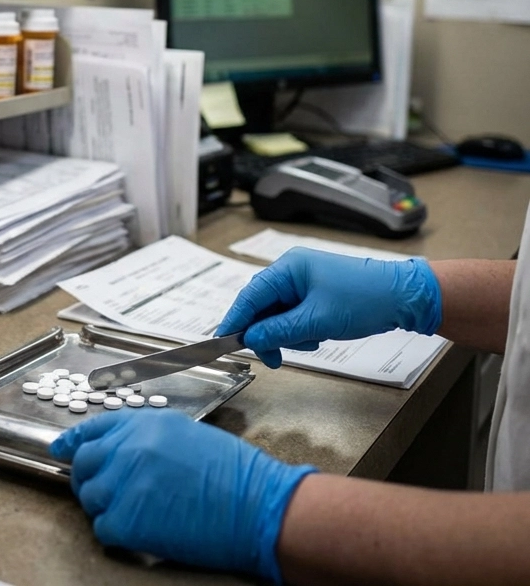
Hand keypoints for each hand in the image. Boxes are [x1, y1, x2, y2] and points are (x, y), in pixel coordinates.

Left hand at [51, 409, 314, 582]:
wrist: (255, 505)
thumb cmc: (233, 472)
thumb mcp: (186, 434)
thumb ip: (147, 437)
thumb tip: (121, 450)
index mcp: (143, 424)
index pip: (93, 428)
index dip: (74, 441)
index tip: (61, 449)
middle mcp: (127, 448)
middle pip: (84, 463)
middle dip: (88, 477)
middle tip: (102, 491)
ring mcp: (125, 483)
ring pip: (90, 497)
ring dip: (104, 506)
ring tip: (131, 512)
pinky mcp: (128, 520)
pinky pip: (103, 528)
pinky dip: (115, 533)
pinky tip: (137, 530)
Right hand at [216, 247, 441, 367]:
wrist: (403, 297)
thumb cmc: (363, 300)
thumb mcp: (316, 321)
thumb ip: (278, 330)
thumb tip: (250, 339)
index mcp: (288, 269)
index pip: (250, 295)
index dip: (235, 319)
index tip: (223, 341)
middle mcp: (292, 272)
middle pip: (262, 306)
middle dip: (267, 333)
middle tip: (273, 358)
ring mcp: (305, 282)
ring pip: (279, 314)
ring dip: (288, 333)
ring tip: (313, 340)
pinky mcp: (316, 294)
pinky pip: (295, 315)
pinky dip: (301, 330)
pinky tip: (320, 335)